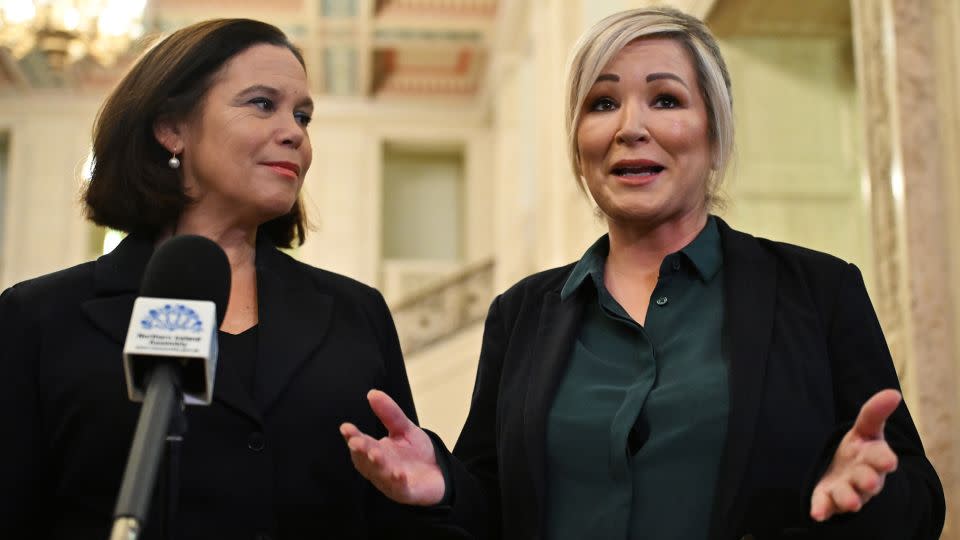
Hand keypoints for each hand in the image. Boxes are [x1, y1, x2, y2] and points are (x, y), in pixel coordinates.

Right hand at [340, 389, 445, 505]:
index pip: (361, 443)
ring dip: (377, 466)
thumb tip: (372, 393)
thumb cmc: (417, 452)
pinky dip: (397, 483)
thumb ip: (389, 413)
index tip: (346, 428)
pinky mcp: (406, 492)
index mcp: (376, 451)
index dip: (352, 436)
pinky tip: (398, 475)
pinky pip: (400, 489)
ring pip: (380, 474)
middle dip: (361, 451)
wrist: (440, 473)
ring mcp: (391, 481)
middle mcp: (379, 468)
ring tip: (376, 455)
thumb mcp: (404, 428)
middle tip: (357, 442)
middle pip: (366, 460)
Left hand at [810, 389, 900, 521]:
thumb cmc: (858, 451)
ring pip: (849, 496)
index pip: (881, 458)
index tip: (888, 461)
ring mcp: (846, 490)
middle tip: (870, 483)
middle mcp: (863, 477)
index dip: (884, 459)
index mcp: (873, 458)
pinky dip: (823, 510)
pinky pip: (826, 506)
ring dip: (849, 498)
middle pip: (868, 480)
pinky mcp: (828, 500)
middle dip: (869, 481)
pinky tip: (817, 514)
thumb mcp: (865, 430)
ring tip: (849, 501)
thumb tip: (893, 393)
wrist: (845, 475)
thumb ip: (874, 413)